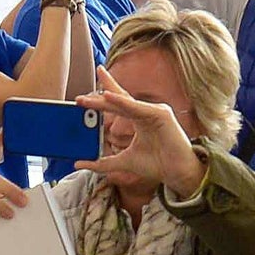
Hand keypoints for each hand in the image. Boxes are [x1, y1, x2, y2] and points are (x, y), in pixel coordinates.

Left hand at [74, 66, 204, 196]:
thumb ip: (102, 162)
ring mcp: (154, 111)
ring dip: (106, 100)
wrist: (176, 173)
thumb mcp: (123, 161)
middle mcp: (146, 112)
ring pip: (126, 103)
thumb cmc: (156, 164)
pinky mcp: (162, 114)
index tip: (91, 82)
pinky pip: (138, 108)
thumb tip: (78, 163)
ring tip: (88, 99)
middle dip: (99, 96)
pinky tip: (109, 97)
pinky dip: (123, 103)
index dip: (106, 89)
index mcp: (139, 119)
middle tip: (79, 99)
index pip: (119, 101)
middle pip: (119, 99)